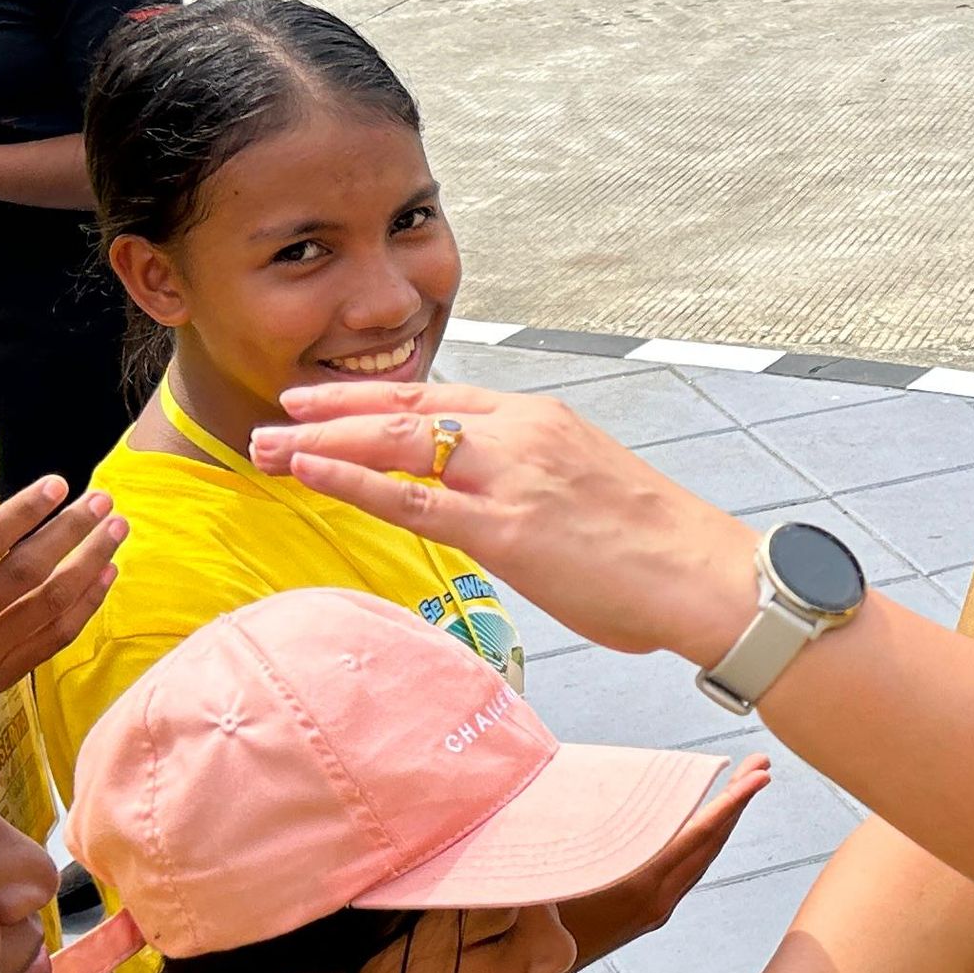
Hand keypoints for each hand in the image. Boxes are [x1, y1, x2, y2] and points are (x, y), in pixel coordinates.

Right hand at [0, 460, 125, 693]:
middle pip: (22, 576)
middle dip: (69, 534)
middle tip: (104, 500)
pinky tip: (104, 574)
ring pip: (45, 609)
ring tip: (116, 528)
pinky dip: (84, 607)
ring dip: (88, 565)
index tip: (58, 484)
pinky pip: (51, 642)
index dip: (21, 513)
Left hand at [246, 383, 760, 666]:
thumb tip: (504, 508)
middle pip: (406, 407)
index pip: (442, 396)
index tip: (327, 399)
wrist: (709, 576)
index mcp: (542, 420)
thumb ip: (537, 485)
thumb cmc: (661, 549)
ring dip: (321, 441)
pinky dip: (352, 481)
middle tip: (275, 411)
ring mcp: (510, 478)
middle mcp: (520, 434)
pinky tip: (308, 472)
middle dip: (331, 409)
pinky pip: (410, 499)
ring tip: (264, 445)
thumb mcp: (592, 489)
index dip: (376, 396)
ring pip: (396, 442)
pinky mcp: (504, 529)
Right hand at [563, 759, 771, 966]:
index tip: (758, 776)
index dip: (730, 803)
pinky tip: (706, 824)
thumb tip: (563, 800)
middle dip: (738, 802)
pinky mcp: (654, 914)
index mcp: (638, 884)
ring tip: (742, 785)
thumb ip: (568, 847)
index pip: (696, 836)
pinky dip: (704, 842)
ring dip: (725, 821)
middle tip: (761, 765)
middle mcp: (658, 897)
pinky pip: (688, 871)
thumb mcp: (549, 880)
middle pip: (710, 844)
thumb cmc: (535, 924)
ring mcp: (659, 909)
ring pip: (703, 859)